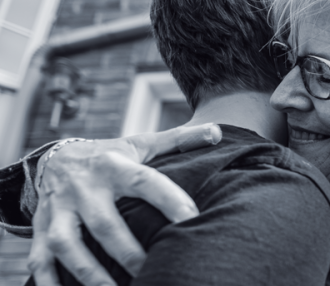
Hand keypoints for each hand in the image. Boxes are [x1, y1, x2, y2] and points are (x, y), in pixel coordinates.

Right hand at [26, 123, 221, 285]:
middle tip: (154, 270)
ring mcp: (57, 211)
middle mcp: (83, 189)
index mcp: (114, 166)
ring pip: (67, 244)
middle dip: (128, 251)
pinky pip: (38, 262)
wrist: (55, 158)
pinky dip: (48, 282)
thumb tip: (219, 132)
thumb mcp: (142, 145)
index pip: (145, 181)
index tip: (192, 219)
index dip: (169, 199)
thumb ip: (180, 140)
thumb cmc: (111, 157)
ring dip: (90, 272)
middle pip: (104, 223)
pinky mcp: (40, 230)